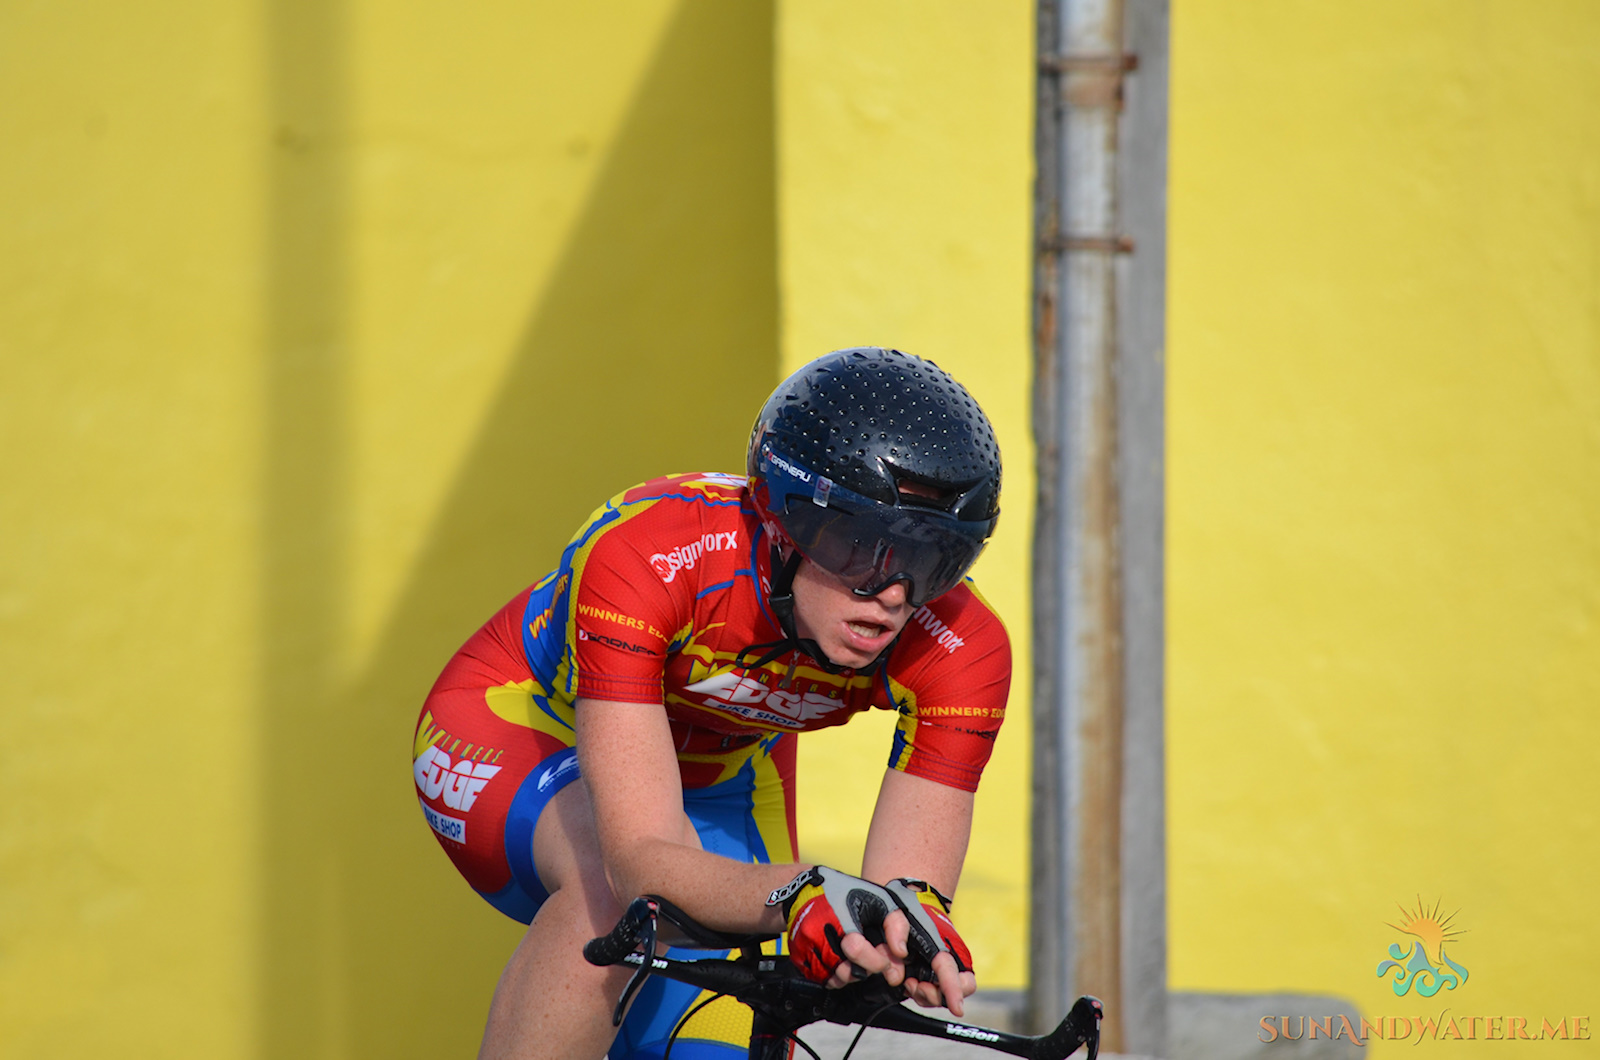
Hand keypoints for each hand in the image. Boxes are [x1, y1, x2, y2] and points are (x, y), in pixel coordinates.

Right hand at [767, 866, 900, 985]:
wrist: (803, 890)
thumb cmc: (843, 892)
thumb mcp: (877, 898)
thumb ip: (895, 924)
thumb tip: (901, 953)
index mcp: (839, 918)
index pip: (857, 950)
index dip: (877, 962)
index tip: (886, 963)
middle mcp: (818, 934)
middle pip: (846, 971)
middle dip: (865, 970)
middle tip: (871, 959)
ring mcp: (805, 947)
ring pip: (834, 979)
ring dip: (850, 974)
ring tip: (855, 958)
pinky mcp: (797, 956)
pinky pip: (820, 979)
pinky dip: (834, 975)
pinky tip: (840, 960)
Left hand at [885, 878, 975, 1015]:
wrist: (913, 900)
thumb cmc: (908, 907)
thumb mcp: (896, 911)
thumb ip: (895, 929)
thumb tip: (900, 956)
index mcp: (943, 942)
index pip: (952, 970)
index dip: (955, 991)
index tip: (957, 1009)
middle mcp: (951, 956)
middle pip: (962, 988)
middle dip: (939, 995)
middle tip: (915, 985)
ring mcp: (944, 966)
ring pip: (946, 994)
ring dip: (927, 996)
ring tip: (909, 983)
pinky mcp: (935, 973)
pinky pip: (935, 993)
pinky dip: (923, 994)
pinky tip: (908, 982)